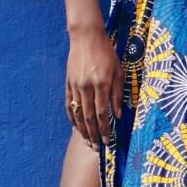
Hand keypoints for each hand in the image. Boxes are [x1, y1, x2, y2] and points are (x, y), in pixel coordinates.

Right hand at [65, 22, 122, 146]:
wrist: (86, 38)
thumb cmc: (107, 54)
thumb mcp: (118, 72)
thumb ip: (118, 94)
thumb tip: (118, 115)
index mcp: (101, 84)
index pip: (102, 113)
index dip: (104, 130)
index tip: (108, 141)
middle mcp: (86, 87)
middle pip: (89, 117)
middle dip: (93, 135)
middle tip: (97, 148)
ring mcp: (75, 86)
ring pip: (78, 114)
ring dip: (82, 130)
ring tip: (88, 142)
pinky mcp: (68, 83)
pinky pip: (69, 105)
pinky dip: (72, 118)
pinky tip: (76, 127)